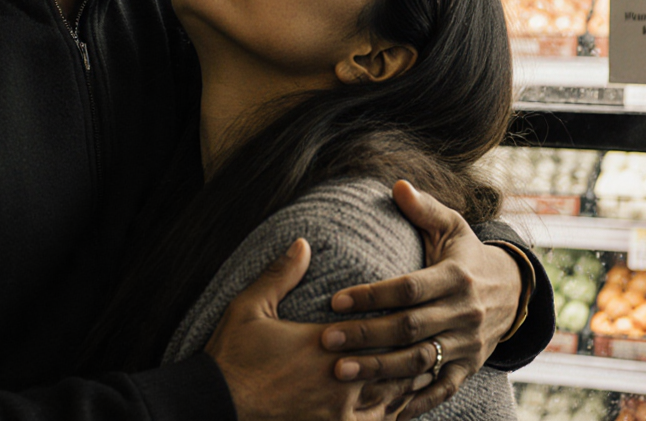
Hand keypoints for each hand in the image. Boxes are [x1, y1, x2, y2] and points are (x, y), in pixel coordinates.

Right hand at [205, 239, 413, 420]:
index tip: (414, 304)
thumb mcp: (250, 306)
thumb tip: (302, 243)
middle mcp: (341, 377)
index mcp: (324, 342)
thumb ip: (281, 274)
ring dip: (410, 382)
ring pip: (393, 396)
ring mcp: (340, 410)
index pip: (378, 325)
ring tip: (424, 367)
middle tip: (430, 334)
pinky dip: (394, 415)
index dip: (398, 314)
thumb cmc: (232, 355)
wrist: (215, 404)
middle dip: (412, 348)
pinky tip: (400, 408)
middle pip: (395, 361)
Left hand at [319, 181, 521, 417]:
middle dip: (365, 335)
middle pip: (409, 328)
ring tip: (341, 372)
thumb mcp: (453, 227)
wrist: (514, 291)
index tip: (335, 300)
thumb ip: (423, 208)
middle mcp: (463, 312)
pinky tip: (382, 409)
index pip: (408, 288)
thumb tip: (396, 185)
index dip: (371, 295)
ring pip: (420, 361)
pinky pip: (441, 388)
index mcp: (455, 277)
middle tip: (325, 340)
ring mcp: (467, 344)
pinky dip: (414, 400)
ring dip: (379, 370)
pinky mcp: (469, 367)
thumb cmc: (468, 254)